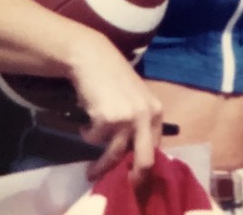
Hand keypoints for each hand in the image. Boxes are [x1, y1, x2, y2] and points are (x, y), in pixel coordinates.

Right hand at [71, 39, 163, 185]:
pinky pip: (94, 139)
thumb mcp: (135, 100)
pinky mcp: (107, 119)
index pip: (156, 147)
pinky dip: (88, 135)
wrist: (94, 59)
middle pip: (145, 160)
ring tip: (91, 170)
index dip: (145, 165)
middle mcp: (146, 116)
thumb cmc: (113, 78)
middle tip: (124, 184)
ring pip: (115, 156)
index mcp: (156, 112)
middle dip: (135, 178)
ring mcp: (127, 118)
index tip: (134, 175)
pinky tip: (86, 125)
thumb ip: (139, 122)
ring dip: (100, 166)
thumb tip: (134, 154)